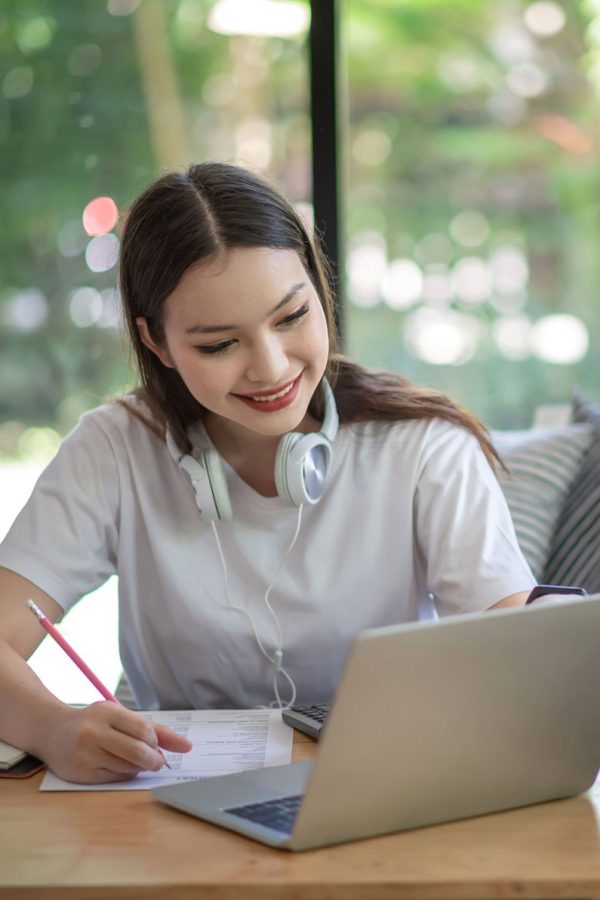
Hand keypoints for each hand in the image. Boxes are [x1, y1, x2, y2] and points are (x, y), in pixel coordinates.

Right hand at [43, 701, 192, 783]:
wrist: (52, 731)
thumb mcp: (120, 717)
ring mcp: (85, 753)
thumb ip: (155, 730)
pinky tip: (119, 767)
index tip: (157, 746)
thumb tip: (188, 746)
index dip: (156, 742)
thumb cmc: (95, 723)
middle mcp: (94, 731)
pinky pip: (114, 778)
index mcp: (107, 712)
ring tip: (136, 762)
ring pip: (127, 767)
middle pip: (137, 751)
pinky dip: (124, 774)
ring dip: (139, 768)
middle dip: (154, 760)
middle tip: (158, 763)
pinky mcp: (80, 772)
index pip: (143, 730)